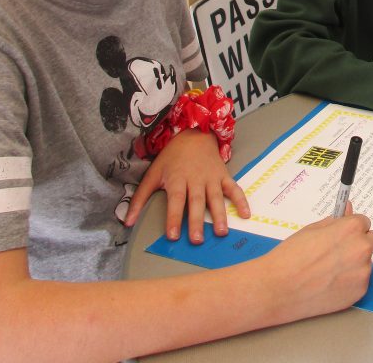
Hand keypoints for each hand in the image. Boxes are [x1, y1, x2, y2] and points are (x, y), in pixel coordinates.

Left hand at [125, 130, 249, 242]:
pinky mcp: (224, 175)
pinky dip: (241, 200)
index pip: (175, 200)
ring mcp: (211, 177)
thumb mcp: (153, 174)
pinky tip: (245, 214)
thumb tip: (127, 221)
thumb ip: (140, 198)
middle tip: (197, 240)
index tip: (172, 235)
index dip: (173, 217)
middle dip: (196, 221)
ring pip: (216, 197)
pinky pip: (234, 188)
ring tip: (221, 232)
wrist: (194, 132)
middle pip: (196, 201)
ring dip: (219, 215)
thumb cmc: (172, 157)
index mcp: (177, 178)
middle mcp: (195, 178)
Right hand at [260, 204, 372, 323]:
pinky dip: (350, 281)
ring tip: (328, 271)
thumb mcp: (312, 230)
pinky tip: (330, 283)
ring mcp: (363, 272)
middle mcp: (362, 249)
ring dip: (354, 263)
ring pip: (365, 262)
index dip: (351, 228)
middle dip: (359, 243)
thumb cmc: (291, 256)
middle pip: (371, 241)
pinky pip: (360, 281)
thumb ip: (335, 221)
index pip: (364, 222)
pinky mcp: (360, 292)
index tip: (343, 234)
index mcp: (351, 229)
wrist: (280, 288)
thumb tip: (348, 209)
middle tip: (338, 252)